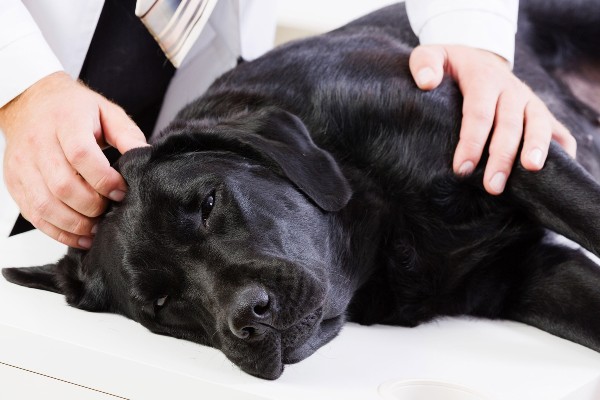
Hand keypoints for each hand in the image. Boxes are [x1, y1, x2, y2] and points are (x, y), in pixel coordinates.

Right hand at [0, 71, 147, 247]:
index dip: (103, 179)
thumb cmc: (72, 109)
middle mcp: (38, 143)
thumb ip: (127, 135)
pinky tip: (79, 234)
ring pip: (45, 205)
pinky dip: (58, 231)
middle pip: (63, 185)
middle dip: (92, 205)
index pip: (81, 155)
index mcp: (65, 121)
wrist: (31, 102)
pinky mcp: (15, 182)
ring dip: (75, 223)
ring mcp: (22, 164)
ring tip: (97, 226)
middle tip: (109, 208)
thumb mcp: (106, 112)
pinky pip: (34, 214)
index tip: (120, 190)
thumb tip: (146, 157)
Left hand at [409, 45, 576, 194]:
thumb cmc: (449, 65)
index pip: (478, 113)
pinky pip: (558, 129)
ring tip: (531, 170)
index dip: (472, 142)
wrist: (477, 57)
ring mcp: (529, 101)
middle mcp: (510, 90)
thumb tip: (426, 82)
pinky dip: (562, 148)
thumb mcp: (432, 55)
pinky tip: (559, 170)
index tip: (462, 169)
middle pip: (509, 125)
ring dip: (536, 148)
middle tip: (492, 186)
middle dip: (501, 157)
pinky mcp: (539, 112)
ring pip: (538, 124)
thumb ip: (424, 63)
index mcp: (483, 79)